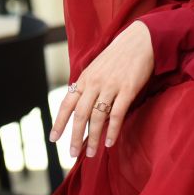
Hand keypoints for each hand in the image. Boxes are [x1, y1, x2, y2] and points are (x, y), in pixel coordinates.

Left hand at [49, 20, 154, 158]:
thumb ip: (88, 86)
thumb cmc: (118, 56)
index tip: (53, 139)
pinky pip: (117, 114)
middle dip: (75, 136)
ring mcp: (111, 86)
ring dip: (93, 138)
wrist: (139, 40)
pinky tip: (110, 142)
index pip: (67, 103)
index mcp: (85, 78)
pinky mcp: (127, 89)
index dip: (59, 122)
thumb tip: (80, 109)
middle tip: (72, 153)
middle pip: (80, 114)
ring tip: (91, 153)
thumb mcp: (97, 68)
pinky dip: (112, 130)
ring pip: (97, 117)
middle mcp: (95, 83)